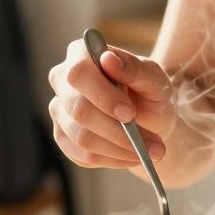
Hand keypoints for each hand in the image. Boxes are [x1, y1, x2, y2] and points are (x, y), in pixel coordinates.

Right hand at [48, 38, 175, 168]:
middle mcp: (63, 81)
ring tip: (151, 151)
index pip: (78, 73)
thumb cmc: (150, 92)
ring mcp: (60, 110)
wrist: (151, 120)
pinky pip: (83, 156)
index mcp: (81, 55)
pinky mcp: (63, 137)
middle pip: (78, 109)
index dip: (102, 95)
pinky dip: (113, 159)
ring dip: (121, 149)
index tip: (129, 113)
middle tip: (149, 142)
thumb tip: (108, 58)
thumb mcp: (154, 78)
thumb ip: (134, 67)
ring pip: (82, 137)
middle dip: (116, 130)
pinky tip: (132, 155)